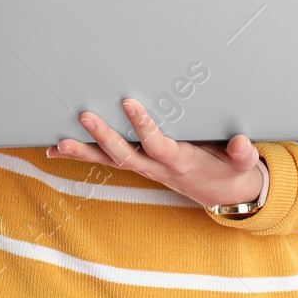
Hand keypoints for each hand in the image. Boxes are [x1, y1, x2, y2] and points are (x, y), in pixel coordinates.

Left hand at [46, 98, 264, 208]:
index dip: (143, 126)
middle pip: (125, 155)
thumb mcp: (242, 164)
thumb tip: (242, 143)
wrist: (224, 194)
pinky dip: (81, 156)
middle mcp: (157, 167)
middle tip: (84, 116)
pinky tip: (55, 149)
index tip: (129, 102)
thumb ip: (243, 153)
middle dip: (103, 137)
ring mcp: (145, 168)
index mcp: (180, 162)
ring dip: (82, 152)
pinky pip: (106, 161)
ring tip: (57, 143)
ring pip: (109, 160)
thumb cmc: (231, 170)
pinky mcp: (139, 166)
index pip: (158, 143)